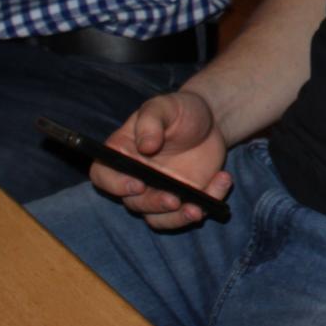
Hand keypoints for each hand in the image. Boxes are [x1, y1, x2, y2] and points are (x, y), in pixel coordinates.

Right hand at [90, 90, 231, 229]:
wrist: (209, 121)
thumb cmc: (179, 110)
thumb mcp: (164, 106)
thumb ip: (151, 122)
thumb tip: (145, 146)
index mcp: (122, 154)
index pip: (103, 176)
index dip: (115, 185)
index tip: (137, 183)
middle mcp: (136, 179)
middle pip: (133, 203)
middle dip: (154, 204)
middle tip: (174, 199)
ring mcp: (159, 193)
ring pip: (159, 219)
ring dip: (178, 217)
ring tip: (199, 206)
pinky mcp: (184, 201)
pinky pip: (189, 213)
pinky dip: (206, 204)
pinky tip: (222, 180)